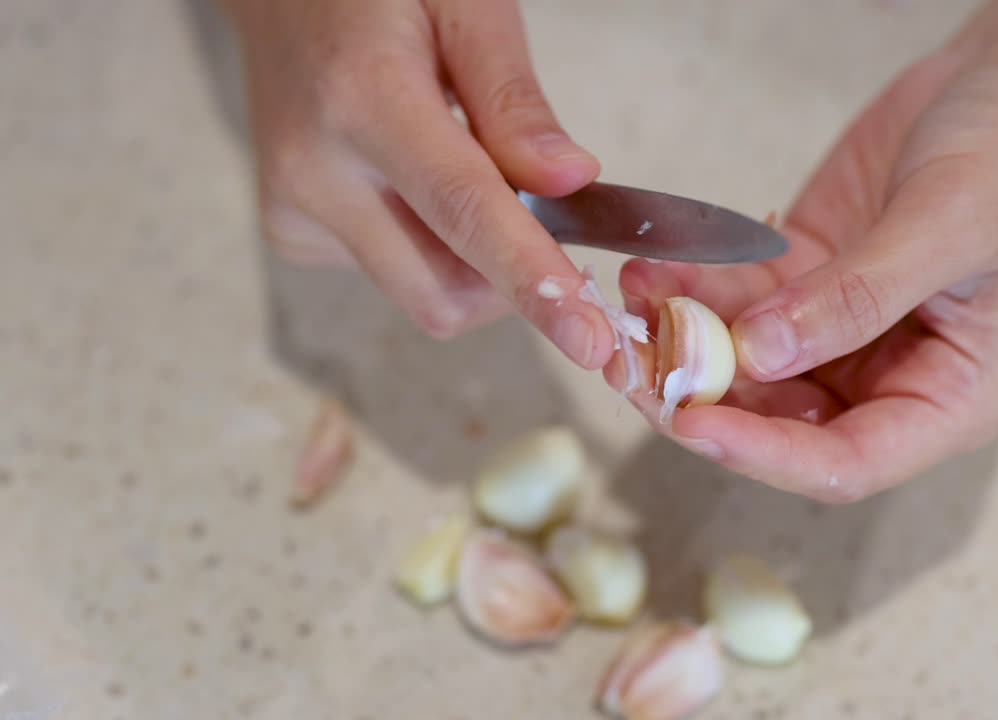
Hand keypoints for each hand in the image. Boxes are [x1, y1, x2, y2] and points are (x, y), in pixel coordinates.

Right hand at [222, 0, 616, 368]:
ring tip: (462, 167)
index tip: (591, 340)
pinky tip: (409, 176)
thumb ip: (514, 100)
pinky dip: (430, 246)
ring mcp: (294, 212)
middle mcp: (315, 172)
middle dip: (511, 278)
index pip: (464, 213)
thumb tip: (571, 184)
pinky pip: (392, 275)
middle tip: (545, 214)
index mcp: (363, 100)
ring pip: (423, 292)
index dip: (533, 282)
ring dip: (471, 258)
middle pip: (443, 290)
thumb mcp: (467, 5)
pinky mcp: (291, 235)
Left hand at [610, 0, 997, 501]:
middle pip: (776, 425)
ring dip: (680, 341)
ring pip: (742, 367)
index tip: (694, 423)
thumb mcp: (948, 225)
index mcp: (944, 400)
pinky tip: (650, 266)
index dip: (765, 457)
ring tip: (629, 301)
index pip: (845, 463)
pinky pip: (733, 302)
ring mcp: (835, 336)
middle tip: (631, 361)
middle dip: (701, 398)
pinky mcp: (800, 286)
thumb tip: (762, 353)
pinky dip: (689, 289)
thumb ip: (858, 296)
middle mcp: (884, 381)